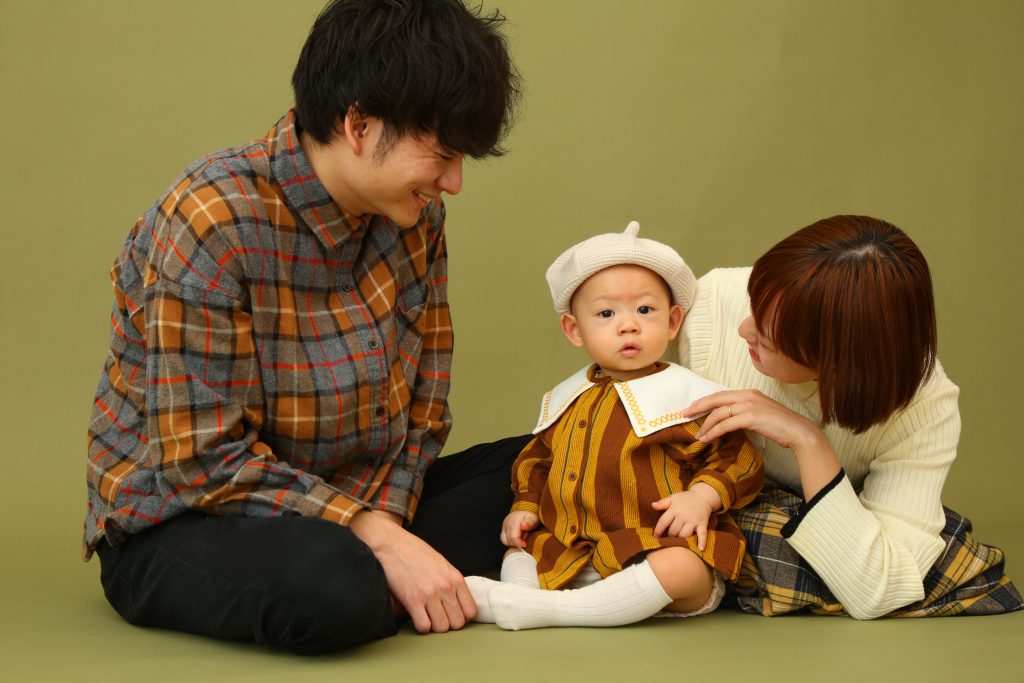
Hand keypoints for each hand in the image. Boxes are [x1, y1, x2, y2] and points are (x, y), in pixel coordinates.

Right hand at [349, 509, 475, 633]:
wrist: (391, 544)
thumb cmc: (415, 553)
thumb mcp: (442, 564)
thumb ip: (451, 582)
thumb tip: (457, 602)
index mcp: (455, 578)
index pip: (471, 611)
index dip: (462, 617)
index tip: (453, 615)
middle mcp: (445, 587)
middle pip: (458, 623)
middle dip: (448, 624)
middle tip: (438, 617)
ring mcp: (429, 594)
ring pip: (442, 628)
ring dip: (434, 626)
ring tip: (427, 617)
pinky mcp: (412, 600)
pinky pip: (423, 626)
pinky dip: (421, 626)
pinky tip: (417, 616)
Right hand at [499, 510, 538, 547]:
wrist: (523, 512)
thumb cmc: (530, 517)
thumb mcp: (533, 519)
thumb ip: (529, 523)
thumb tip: (522, 525)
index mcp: (514, 522)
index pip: (513, 538)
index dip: (519, 543)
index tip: (525, 544)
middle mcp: (507, 524)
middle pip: (509, 540)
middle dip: (517, 543)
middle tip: (524, 538)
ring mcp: (503, 527)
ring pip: (506, 541)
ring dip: (514, 543)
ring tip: (521, 538)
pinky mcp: (502, 530)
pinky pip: (504, 540)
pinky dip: (510, 542)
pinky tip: (516, 539)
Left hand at [652, 488, 715, 549]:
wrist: (702, 496)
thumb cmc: (685, 498)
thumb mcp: (673, 498)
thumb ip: (663, 503)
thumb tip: (652, 505)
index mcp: (675, 509)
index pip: (663, 522)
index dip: (658, 530)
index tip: (656, 536)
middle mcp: (683, 516)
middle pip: (673, 530)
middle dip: (670, 535)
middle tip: (669, 537)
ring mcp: (693, 520)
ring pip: (685, 534)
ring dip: (681, 540)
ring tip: (678, 541)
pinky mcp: (702, 524)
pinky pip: (702, 534)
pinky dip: (702, 542)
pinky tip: (700, 549)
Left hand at [685, 389, 841, 500]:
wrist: (799, 431)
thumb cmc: (781, 426)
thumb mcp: (761, 414)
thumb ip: (745, 413)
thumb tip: (729, 420)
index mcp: (749, 393)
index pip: (722, 395)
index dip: (705, 400)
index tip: (693, 406)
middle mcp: (748, 395)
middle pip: (716, 399)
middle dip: (698, 407)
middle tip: (684, 414)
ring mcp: (749, 405)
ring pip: (719, 413)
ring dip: (706, 425)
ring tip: (698, 435)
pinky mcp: (751, 417)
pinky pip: (726, 424)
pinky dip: (714, 431)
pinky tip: (707, 438)